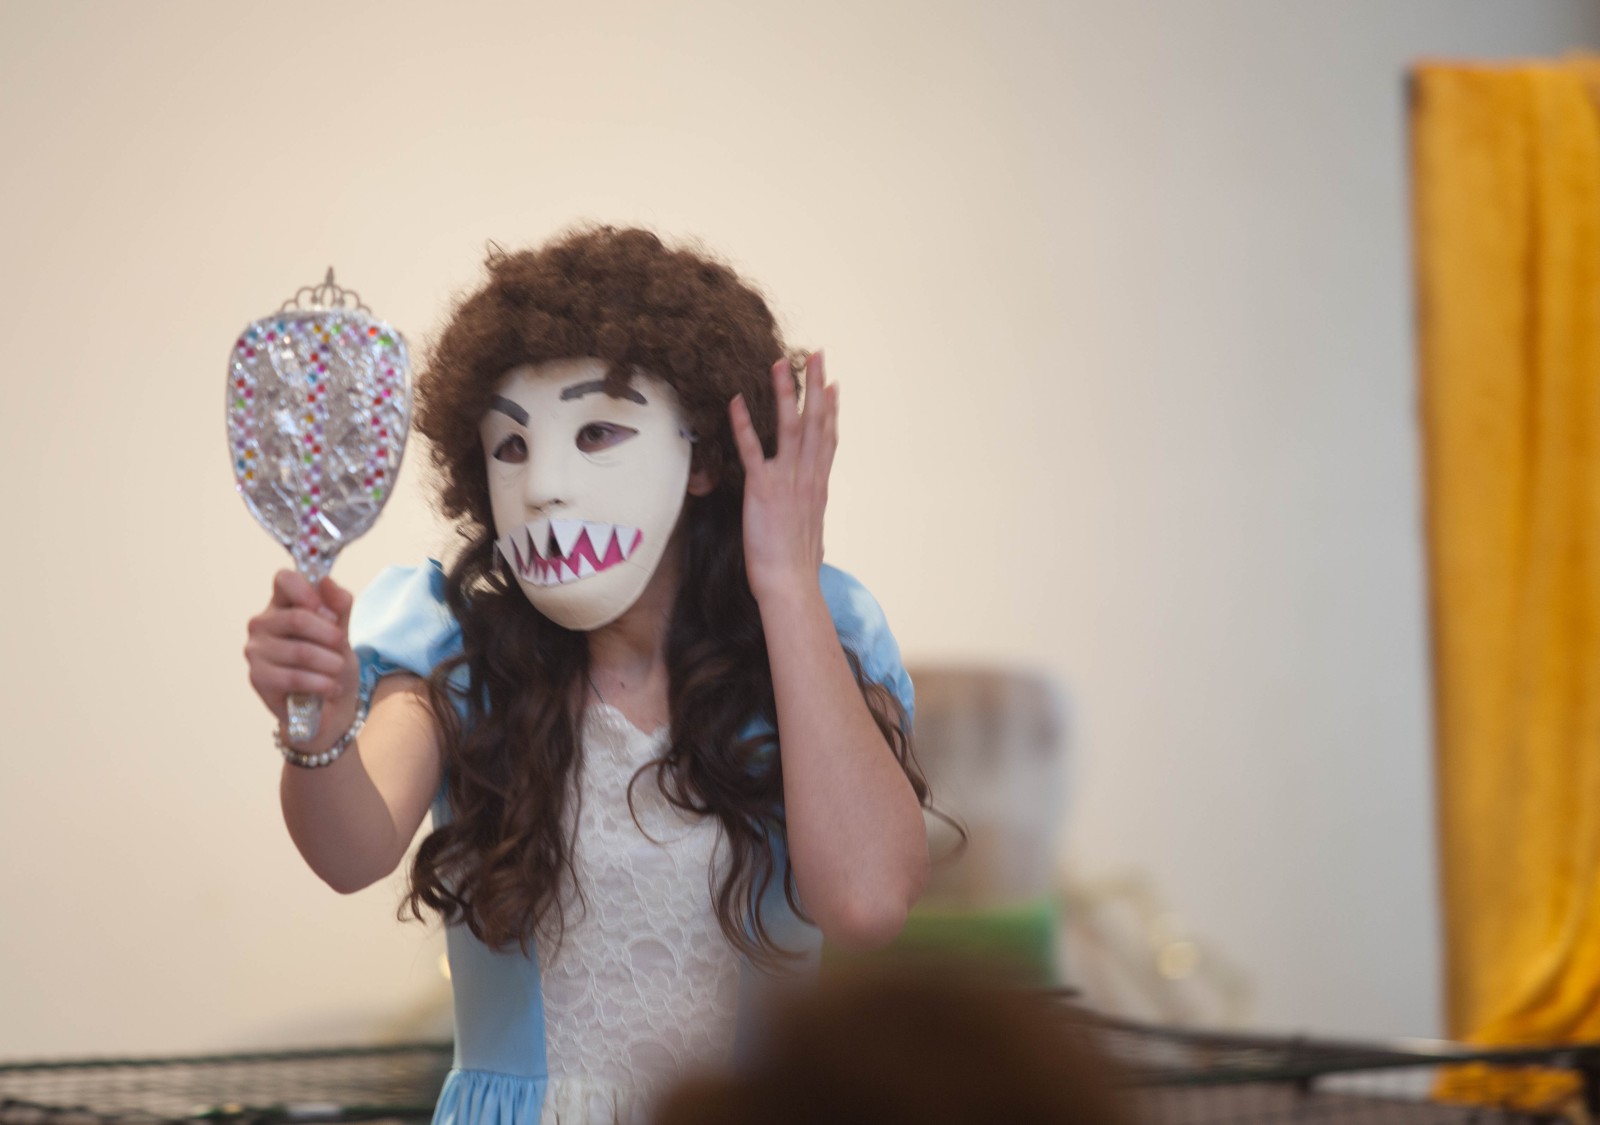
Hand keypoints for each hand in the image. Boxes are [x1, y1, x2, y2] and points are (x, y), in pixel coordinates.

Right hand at [244, 570, 359, 735]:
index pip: (284, 579)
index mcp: (281, 603)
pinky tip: (330, 687)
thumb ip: (339, 605)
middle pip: (298, 618)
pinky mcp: (258, 679)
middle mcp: (261, 624)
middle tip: (341, 648)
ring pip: (300, 651)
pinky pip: (294, 678)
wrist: (331, 702)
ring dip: (330, 664)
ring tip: (337, 671)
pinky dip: (321, 683)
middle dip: (330, 636)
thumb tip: (326, 582)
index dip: (308, 592)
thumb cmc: (332, 660)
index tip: (328, 612)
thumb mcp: (342, 629)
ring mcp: (255, 651)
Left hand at [729, 351, 838, 603]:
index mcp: (819, 485)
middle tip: (816, 355)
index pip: (829, 438)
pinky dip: (744, 424)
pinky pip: (752, 450)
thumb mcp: (811, 532)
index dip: (831, 409)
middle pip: (816, 422)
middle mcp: (808, 477)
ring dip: (785, 393)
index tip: (832, 384)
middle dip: (815, 385)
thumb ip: (810, 513)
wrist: (790, 583)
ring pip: (790, 427)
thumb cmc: (797, 567)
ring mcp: (787, 480)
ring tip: (780, 364)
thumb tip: (812, 514)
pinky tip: (736, 401)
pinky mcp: (763, 488)